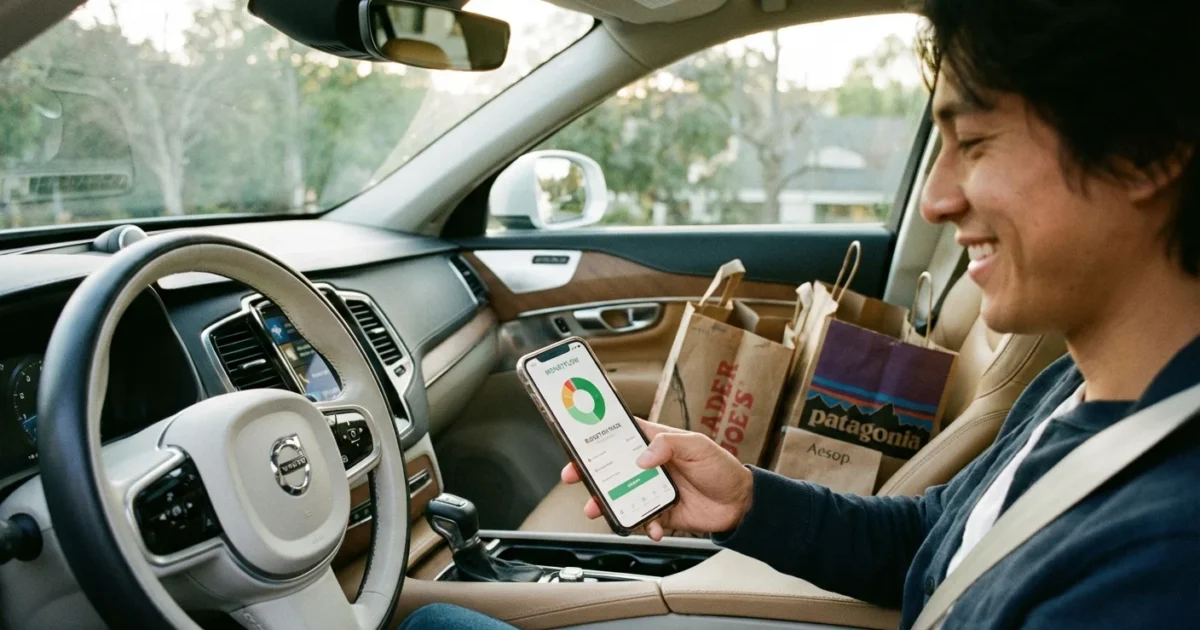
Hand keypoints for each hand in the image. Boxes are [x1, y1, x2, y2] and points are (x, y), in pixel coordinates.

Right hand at [561, 419, 752, 540]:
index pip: (620, 436)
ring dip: (607, 504)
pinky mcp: (659, 512)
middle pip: (611, 468)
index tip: (578, 442)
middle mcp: (649, 466)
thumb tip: (642, 457)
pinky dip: (642, 526)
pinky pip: (641, 520)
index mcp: (655, 443)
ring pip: (619, 496)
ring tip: (600, 510)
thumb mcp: (698, 446)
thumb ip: (668, 445)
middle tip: (575, 478)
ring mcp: (652, 490)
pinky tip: (652, 527)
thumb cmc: (721, 467)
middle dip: (590, 473)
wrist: (740, 504)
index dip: (597, 438)